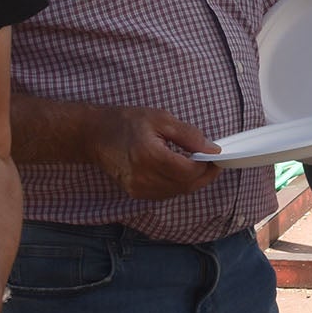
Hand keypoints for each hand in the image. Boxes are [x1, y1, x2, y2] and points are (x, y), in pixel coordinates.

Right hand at [91, 106, 220, 199]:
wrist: (95, 135)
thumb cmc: (126, 122)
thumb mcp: (161, 119)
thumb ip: (188, 135)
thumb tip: (212, 149)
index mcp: (149, 156)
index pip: (189, 170)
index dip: (207, 165)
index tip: (216, 155)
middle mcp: (143, 177)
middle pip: (186, 185)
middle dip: (203, 175)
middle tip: (212, 162)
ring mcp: (138, 189)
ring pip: (178, 192)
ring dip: (192, 181)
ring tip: (197, 164)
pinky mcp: (136, 194)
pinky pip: (166, 194)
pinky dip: (178, 184)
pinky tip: (180, 171)